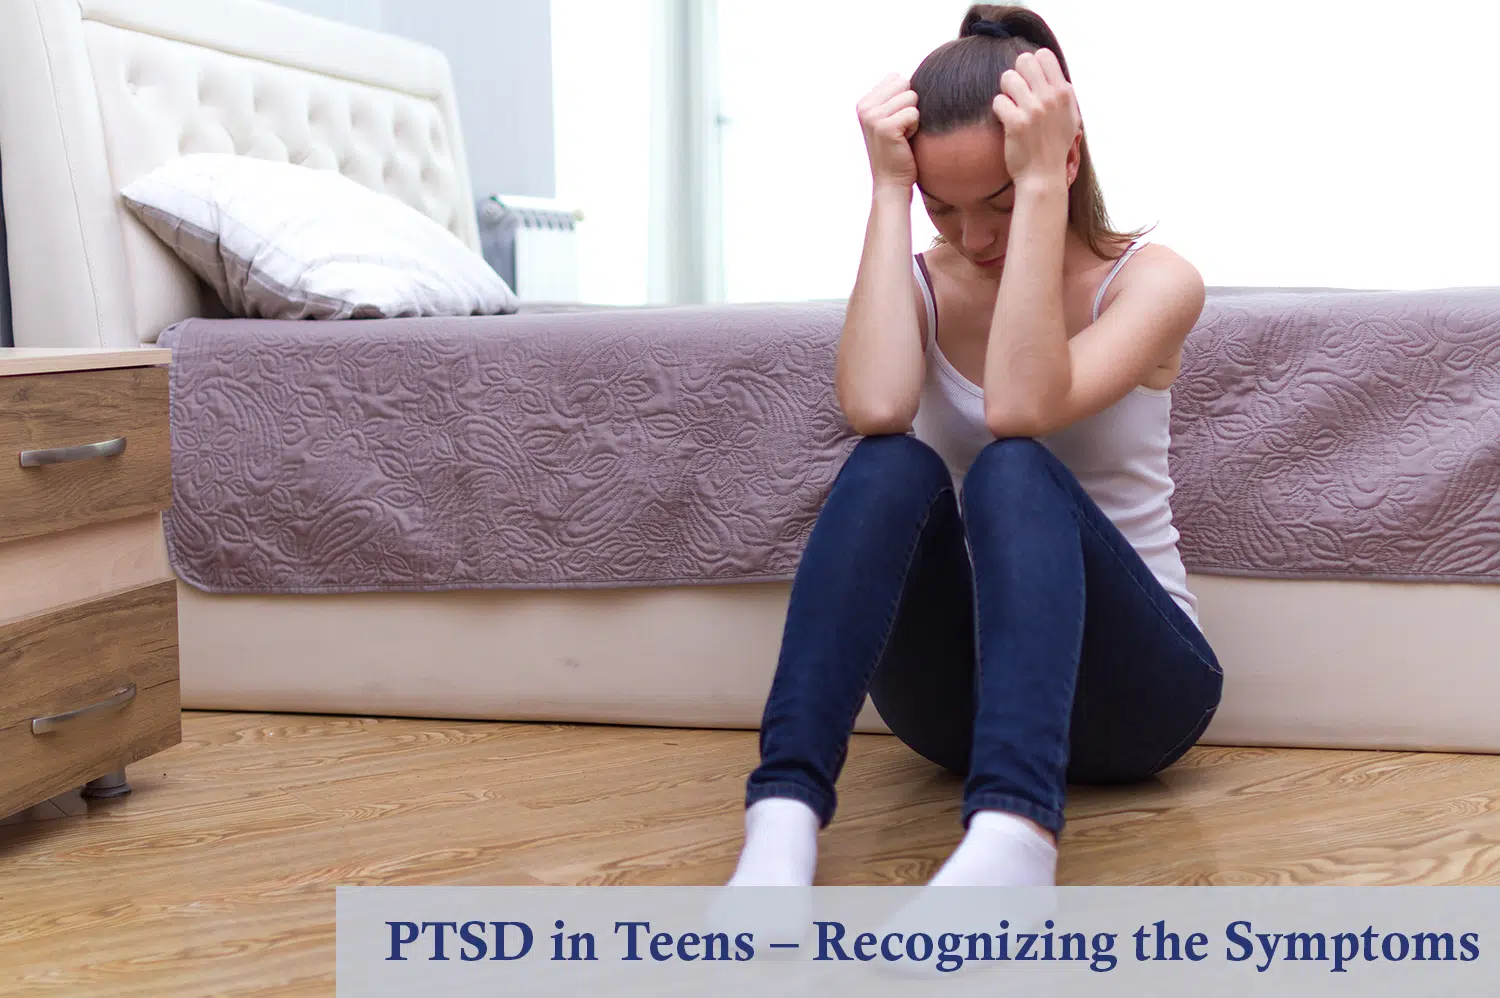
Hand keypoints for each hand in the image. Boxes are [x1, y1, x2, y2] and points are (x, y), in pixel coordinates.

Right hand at [856, 73, 919, 190]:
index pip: (897, 78)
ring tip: (902, 135)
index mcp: (864, 102)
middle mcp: (864, 107)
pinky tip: (904, 141)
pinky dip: (915, 128)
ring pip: (911, 98)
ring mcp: (873, 117)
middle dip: (909, 105)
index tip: (895, 121)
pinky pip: (914, 113)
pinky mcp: (885, 127)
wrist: (891, 181)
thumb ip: (893, 96)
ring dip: (913, 118)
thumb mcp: (889, 118)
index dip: (904, 99)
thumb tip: (906, 77)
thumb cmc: (897, 149)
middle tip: (900, 128)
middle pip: (905, 84)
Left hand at [991, 50, 1079, 186]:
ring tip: (1011, 106)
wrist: (1043, 176)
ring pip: (1008, 77)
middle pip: (1024, 60)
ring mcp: (1033, 110)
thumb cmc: (1055, 146)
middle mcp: (1051, 98)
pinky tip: (1006, 120)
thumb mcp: (1070, 116)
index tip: (1031, 81)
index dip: (1033, 64)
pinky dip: (999, 109)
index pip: (1044, 55)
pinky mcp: (1016, 123)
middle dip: (1017, 73)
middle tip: (1017, 91)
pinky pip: (998, 100)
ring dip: (1006, 91)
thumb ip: (1062, 93)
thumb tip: (1051, 71)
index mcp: (1065, 93)